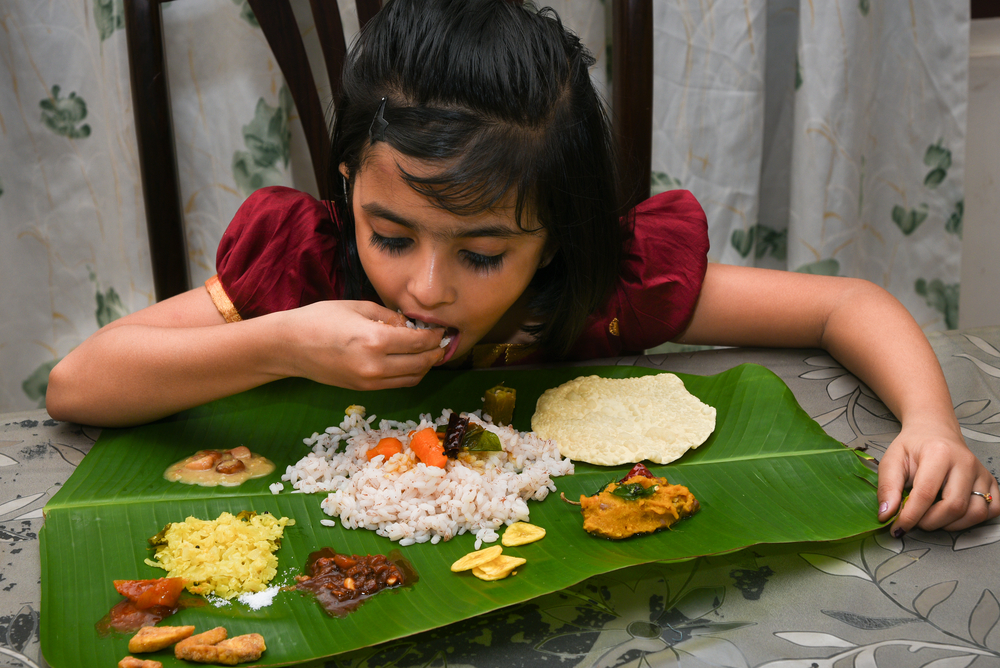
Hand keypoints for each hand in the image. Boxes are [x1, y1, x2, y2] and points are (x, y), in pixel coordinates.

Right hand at [276, 300, 445, 390]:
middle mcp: (375, 365)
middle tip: (441, 342)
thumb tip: (411, 327)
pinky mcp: (363, 389)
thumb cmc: (320, 319)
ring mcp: (369, 381)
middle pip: (421, 364)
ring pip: (412, 378)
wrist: (290, 346)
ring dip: (426, 366)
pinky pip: (397, 384)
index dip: (435, 336)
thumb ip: (389, 317)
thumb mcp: (358, 307)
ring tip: (429, 352)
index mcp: (375, 340)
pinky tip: (410, 362)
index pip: (419, 343)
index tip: (440, 329)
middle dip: (436, 353)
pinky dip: (410, 375)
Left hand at [877, 421, 999, 535]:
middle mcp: (965, 462)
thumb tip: (886, 515)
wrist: (934, 431)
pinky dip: (973, 520)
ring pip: (976, 513)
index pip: (926, 494)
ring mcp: (981, 473)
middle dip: (930, 522)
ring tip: (932, 517)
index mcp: (939, 453)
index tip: (898, 528)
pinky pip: (992, 510)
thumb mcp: (891, 461)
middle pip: (954, 507)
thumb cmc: (912, 447)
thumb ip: (887, 487)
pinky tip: (953, 514)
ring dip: (951, 524)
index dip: (910, 516)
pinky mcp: (991, 482)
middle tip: (915, 521)